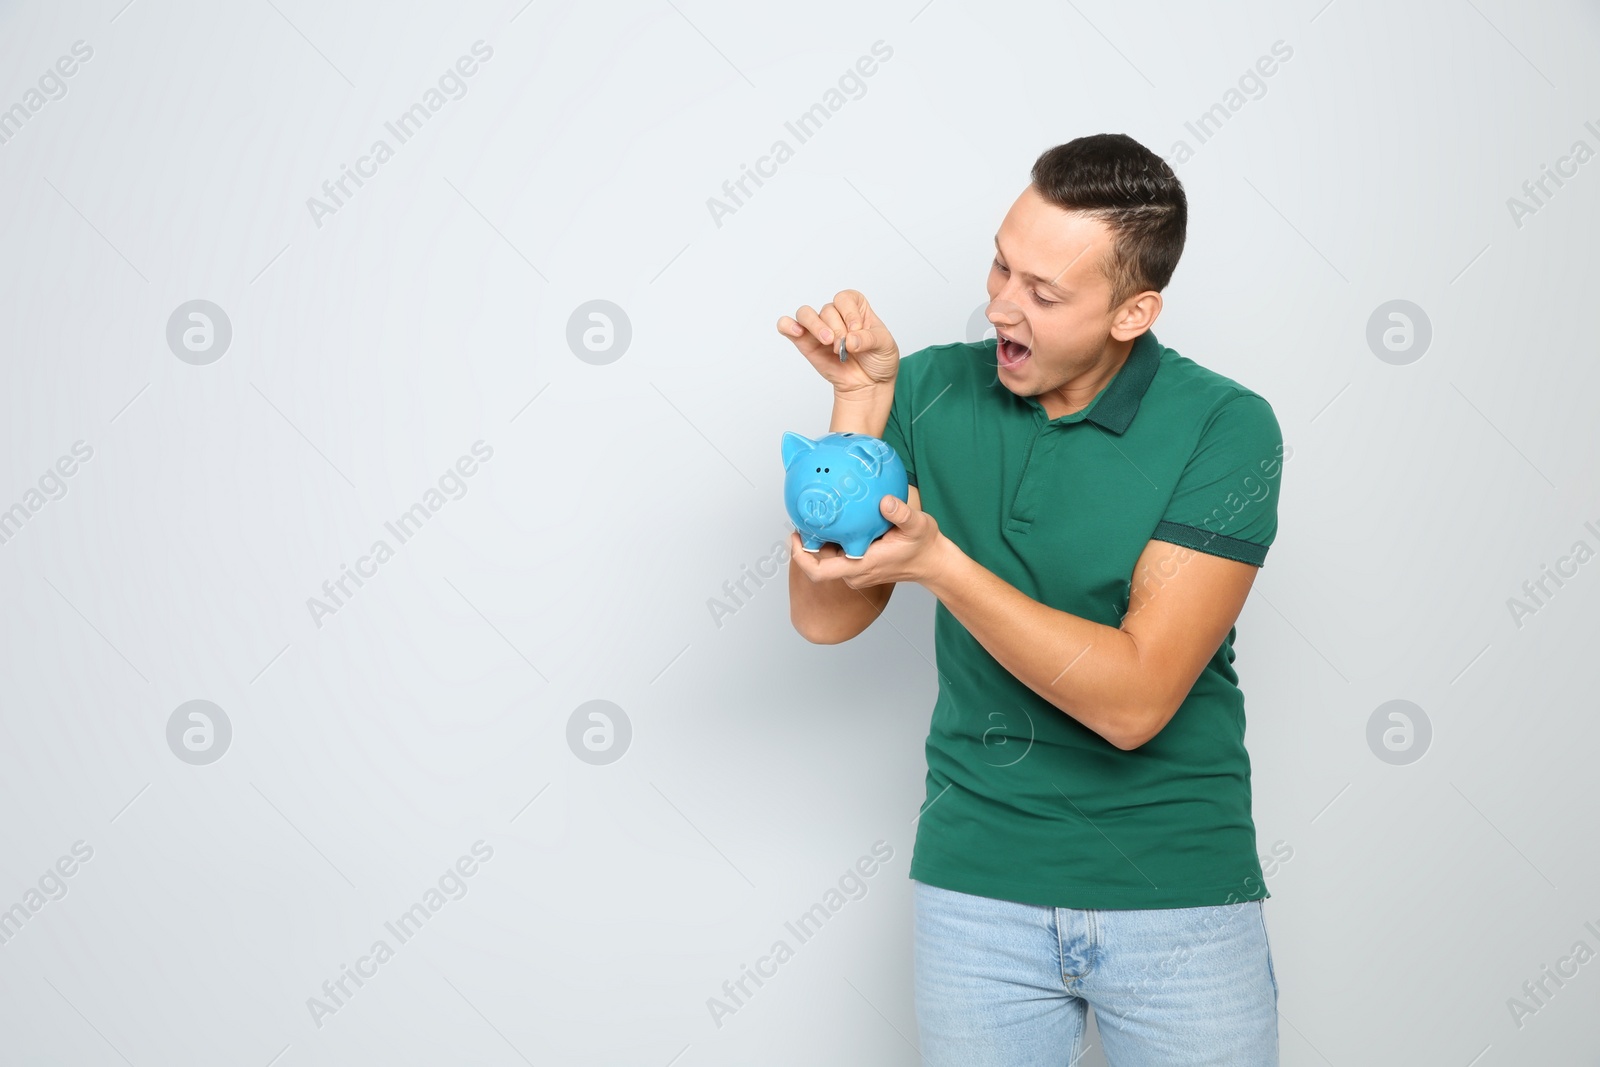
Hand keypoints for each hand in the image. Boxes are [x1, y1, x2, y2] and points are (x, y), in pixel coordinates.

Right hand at [776, 290, 900, 395]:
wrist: (869, 385)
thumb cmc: (878, 360)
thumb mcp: (885, 346)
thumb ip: (869, 339)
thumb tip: (849, 341)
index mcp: (856, 309)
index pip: (846, 298)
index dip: (850, 313)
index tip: (857, 330)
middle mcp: (836, 316)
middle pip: (827, 309)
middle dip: (837, 329)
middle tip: (844, 346)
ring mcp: (819, 329)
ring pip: (805, 314)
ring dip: (816, 326)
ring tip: (827, 341)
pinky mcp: (805, 343)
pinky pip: (787, 326)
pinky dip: (788, 325)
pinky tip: (796, 331)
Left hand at [790, 493, 947, 587]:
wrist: (933, 562)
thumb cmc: (924, 546)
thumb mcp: (918, 525)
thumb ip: (901, 514)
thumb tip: (885, 501)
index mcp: (862, 565)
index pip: (819, 571)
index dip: (800, 557)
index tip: (794, 536)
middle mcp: (855, 572)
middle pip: (819, 562)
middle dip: (807, 542)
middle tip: (802, 516)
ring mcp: (857, 571)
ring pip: (829, 558)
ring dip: (820, 540)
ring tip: (816, 514)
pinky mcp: (860, 566)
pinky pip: (839, 555)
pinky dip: (833, 540)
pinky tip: (835, 520)